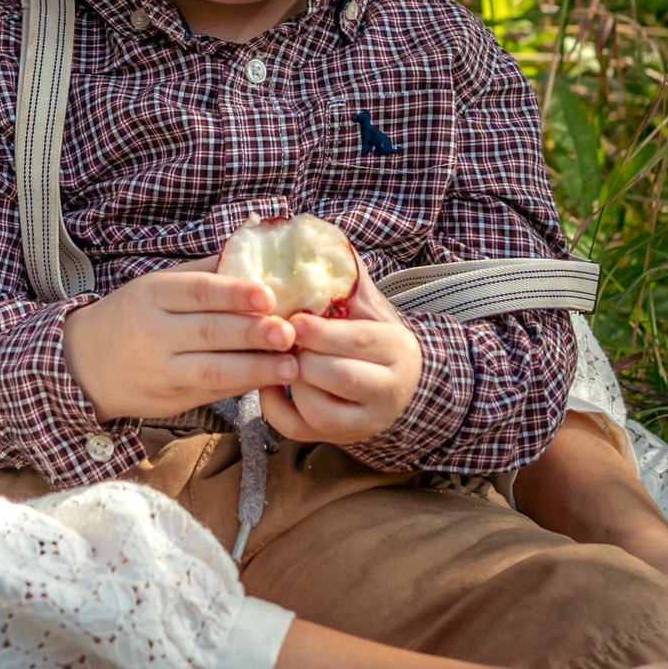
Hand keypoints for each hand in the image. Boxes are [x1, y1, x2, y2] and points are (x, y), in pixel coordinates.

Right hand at [59, 261, 298, 421]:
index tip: (268, 295)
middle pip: (210, 331)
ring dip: (256, 367)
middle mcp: (153, 331)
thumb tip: (252, 251)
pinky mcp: (170, 398)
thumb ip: (201, 273)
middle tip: (289, 332)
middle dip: (253, 332)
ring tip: (290, 366)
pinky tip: (269, 380)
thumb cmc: (130, 317)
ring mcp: (161, 369)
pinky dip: (243, 385)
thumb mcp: (154, 287)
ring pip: (213, 368)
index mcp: (151, 294)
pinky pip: (212, 391)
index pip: (197, 291)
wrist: (83, 364)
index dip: (234, 293)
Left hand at [257, 258, 420, 445]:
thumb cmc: (369, 331)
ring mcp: (365, 420)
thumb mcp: (367, 302)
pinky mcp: (339, 438)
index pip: (359, 341)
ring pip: (320, 411)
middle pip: (340, 378)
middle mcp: (388, 390)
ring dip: (291, 383)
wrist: (396, 381)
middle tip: (279, 339)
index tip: (293, 319)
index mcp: (397, 348)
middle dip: (303, 358)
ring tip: (279, 360)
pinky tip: (270, 383)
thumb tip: (304, 230)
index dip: (321, 331)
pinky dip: (276, 408)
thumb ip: (344, 273)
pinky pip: (300, 430)